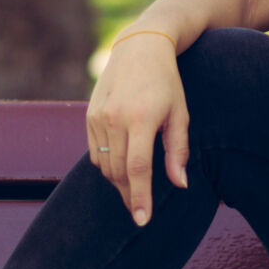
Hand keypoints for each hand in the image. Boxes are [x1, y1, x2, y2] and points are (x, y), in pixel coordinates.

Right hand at [86, 32, 189, 224]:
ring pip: (104, 165)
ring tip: (133, 189)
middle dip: (129, 195)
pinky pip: (95, 152)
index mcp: (141, 118)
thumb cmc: (167, 82)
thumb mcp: (180, 113)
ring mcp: (98, 116)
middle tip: (140, 209)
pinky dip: (106, 165)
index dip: (140, 197)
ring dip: (118, 182)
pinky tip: (120, 166)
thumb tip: (179, 184)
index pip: (137, 168)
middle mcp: (115, 118)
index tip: (142, 220)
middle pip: (118, 172)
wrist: (140, 48)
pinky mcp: (89, 115)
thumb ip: (178, 151)